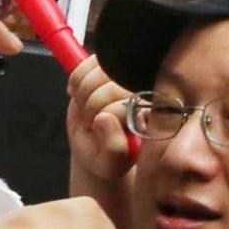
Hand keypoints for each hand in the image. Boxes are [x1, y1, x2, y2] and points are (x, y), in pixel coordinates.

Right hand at [67, 55, 136, 181]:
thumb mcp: (110, 163)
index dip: (107, 112)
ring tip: (87, 111)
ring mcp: (125, 77)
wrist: (97, 149)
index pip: (130, 99)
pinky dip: (76, 82)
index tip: (99, 127)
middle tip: (90, 121)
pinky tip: (80, 98)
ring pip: (98, 70)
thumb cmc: (108, 158)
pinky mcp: (108, 67)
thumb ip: (113, 148)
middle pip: (113, 82)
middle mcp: (143, 91)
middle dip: (92, 104)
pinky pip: (85, 65)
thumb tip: (105, 118)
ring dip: (83, 92)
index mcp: (152, 113)